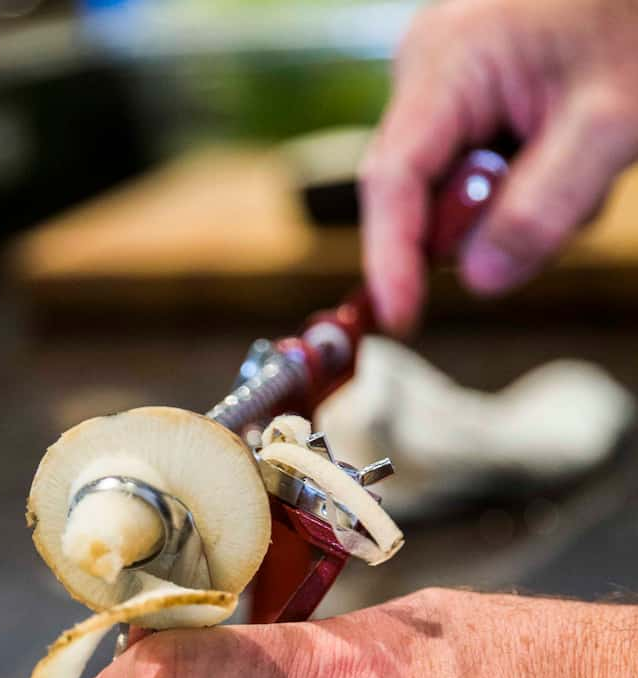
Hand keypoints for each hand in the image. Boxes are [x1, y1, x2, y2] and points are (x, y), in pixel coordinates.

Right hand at [363, 0, 637, 333]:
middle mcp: (428, 70)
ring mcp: (444, 84)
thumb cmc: (635, 18)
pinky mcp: (466, 99)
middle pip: (418, 195)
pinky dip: (520, 185)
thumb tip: (479, 279)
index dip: (390, 259)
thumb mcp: (611, 123)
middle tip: (563, 201)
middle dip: (481, 224)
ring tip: (580, 163)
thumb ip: (542, 209)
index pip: (391, 182)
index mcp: (445, 62)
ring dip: (514, 206)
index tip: (401, 320)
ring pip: (451, 193)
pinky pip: (474, 173)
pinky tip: (565, 152)